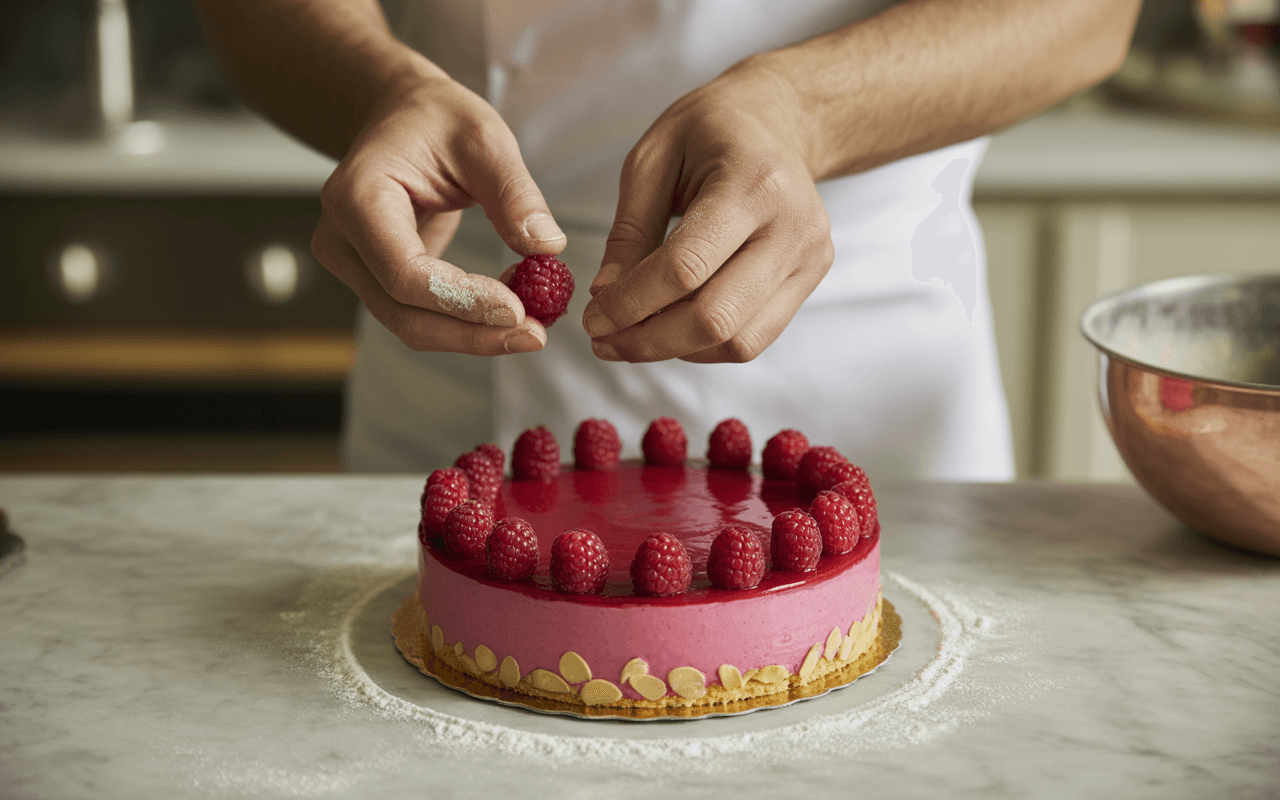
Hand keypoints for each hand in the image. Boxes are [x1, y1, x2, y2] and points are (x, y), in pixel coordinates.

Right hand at [312, 72, 566, 355]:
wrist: (402, 117)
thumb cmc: (437, 119)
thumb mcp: (485, 139)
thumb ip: (515, 194)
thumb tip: (547, 247)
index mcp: (357, 198)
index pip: (405, 273)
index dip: (461, 301)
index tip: (519, 310)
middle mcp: (341, 239)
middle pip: (404, 313)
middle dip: (473, 333)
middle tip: (536, 335)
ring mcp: (353, 264)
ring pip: (411, 324)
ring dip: (473, 335)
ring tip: (531, 327)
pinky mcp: (375, 279)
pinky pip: (419, 315)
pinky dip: (466, 322)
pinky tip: (511, 313)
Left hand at [582, 58, 832, 362]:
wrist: (779, 119)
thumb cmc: (709, 131)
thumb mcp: (651, 159)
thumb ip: (629, 232)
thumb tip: (605, 299)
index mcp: (753, 182)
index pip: (686, 268)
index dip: (631, 304)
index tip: (592, 318)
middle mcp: (792, 225)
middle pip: (716, 317)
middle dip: (649, 340)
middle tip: (603, 341)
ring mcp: (809, 256)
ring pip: (738, 341)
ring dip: (675, 351)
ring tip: (631, 338)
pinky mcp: (810, 278)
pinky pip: (753, 338)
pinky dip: (704, 347)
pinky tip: (670, 329)